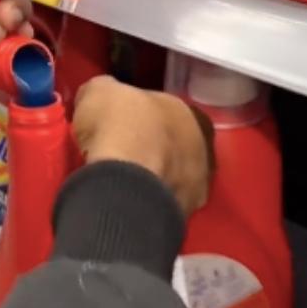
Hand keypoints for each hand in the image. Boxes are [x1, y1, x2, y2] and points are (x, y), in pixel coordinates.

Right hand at [71, 76, 212, 216]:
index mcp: (193, 115)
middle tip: (121, 153)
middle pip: (174, 146)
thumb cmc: (119, 127)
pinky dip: (146, 203)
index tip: (120, 123)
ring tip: (122, 181)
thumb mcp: (101, 92)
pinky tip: (126, 201)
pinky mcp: (184, 215)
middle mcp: (205, 150)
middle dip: (151, 148)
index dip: (143, 116)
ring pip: (171, 178)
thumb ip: (108, 92)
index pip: (169, 111)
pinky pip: (161, 204)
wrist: (125, 182)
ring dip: (152, 178)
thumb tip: (102, 96)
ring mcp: (199, 186)